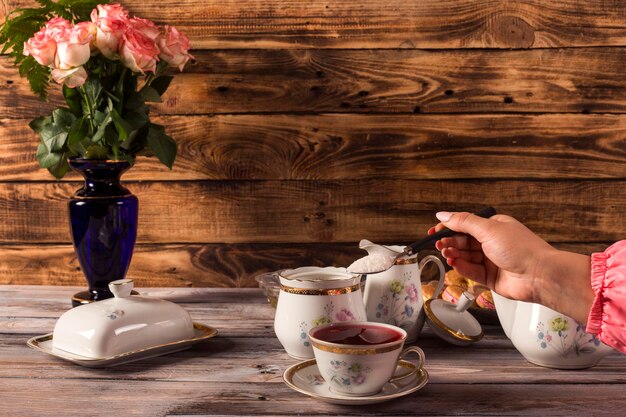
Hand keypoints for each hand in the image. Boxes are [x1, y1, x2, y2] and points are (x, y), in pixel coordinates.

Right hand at [429, 211, 592, 322]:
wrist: (540, 276)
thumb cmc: (522, 249)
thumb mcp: (488, 229)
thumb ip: (463, 222)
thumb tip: (443, 215)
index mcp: (494, 227)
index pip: (465, 225)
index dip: (448, 228)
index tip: (434, 232)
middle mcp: (492, 242)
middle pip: (463, 241)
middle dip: (450, 243)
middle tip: (440, 245)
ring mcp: (491, 260)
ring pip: (465, 256)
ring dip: (454, 255)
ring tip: (447, 254)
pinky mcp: (490, 277)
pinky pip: (471, 271)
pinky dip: (461, 267)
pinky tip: (455, 264)